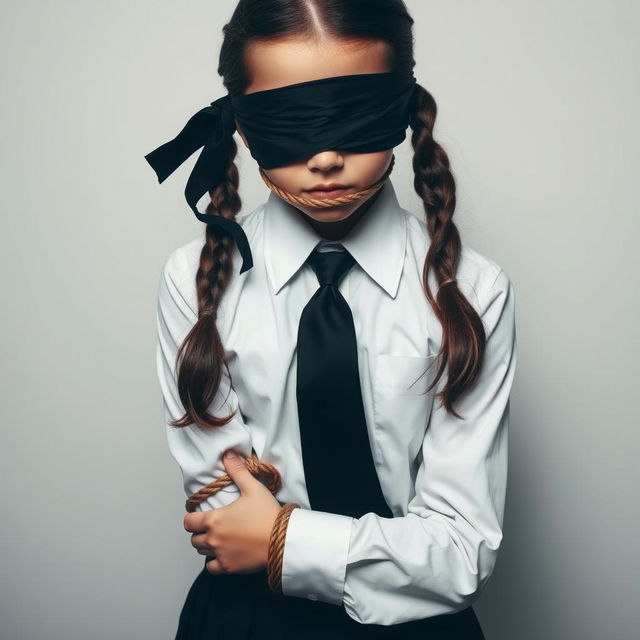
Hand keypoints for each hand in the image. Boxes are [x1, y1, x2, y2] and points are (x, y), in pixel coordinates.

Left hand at [183, 449, 282, 574]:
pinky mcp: (229, 568)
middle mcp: (212, 539)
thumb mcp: (253, 488)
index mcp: (214, 520)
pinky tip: (224, 553)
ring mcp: (220, 555)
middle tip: (212, 526)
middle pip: (194, 538)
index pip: (188, 522)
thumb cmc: (267, 514)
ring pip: (202, 552)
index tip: (199, 516)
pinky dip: (214, 562)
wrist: (281, 541)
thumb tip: (227, 454)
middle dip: (200, 532)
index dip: (192, 518)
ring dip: (207, 545)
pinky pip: (211, 568)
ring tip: (219, 537)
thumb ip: (237, 471)